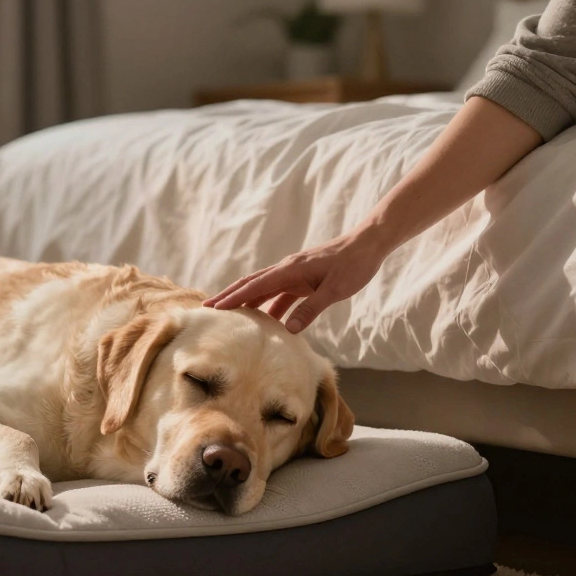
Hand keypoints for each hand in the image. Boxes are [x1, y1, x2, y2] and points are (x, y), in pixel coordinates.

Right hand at [203, 232, 389, 332]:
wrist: (368, 245)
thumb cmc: (354, 266)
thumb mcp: (334, 290)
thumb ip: (311, 309)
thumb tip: (288, 330)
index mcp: (290, 270)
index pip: (255, 286)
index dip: (234, 298)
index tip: (214, 308)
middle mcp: (286, 270)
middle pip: (250, 284)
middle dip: (229, 296)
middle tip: (207, 309)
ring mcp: (293, 274)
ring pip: (263, 289)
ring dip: (246, 302)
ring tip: (230, 318)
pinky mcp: (302, 279)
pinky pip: (280, 294)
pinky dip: (269, 307)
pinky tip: (267, 323)